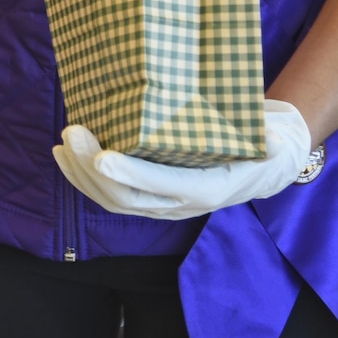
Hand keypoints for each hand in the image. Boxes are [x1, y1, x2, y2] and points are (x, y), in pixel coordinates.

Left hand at [51, 99, 315, 220]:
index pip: (161, 186)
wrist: (267, 165)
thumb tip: (271, 136)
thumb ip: (269, 140)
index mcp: (206, 189)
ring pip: (112, 201)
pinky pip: (111, 196)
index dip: (130, 175)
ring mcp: (162, 204)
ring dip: (80, 175)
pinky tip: (65, 157)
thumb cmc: (267, 145)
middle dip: (91, 169)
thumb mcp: (275, 139)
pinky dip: (83, 178)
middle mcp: (180, 204)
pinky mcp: (151, 196)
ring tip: (63, 144)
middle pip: (125, 198)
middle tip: (71, 133)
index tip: (101, 158)